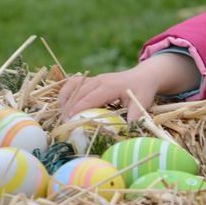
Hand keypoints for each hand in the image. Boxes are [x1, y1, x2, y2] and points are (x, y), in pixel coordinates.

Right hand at [58, 52, 199, 121]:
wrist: (144, 76)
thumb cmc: (143, 90)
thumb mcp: (142, 102)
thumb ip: (135, 115)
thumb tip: (127, 129)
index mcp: (109, 86)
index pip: (89, 98)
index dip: (78, 109)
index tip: (69, 121)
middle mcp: (99, 80)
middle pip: (78, 93)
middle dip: (68, 108)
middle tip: (62, 125)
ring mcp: (94, 79)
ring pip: (73, 86)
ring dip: (64, 99)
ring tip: (61, 115)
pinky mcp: (92, 80)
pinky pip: (74, 83)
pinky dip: (66, 93)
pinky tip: (64, 105)